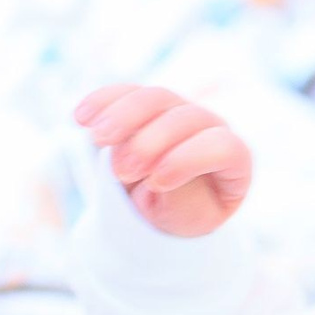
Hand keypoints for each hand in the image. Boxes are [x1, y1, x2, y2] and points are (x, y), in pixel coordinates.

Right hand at [73, 83, 252, 236]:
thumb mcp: (186, 221)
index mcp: (233, 159)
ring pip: (155, 98)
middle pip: (184, 118)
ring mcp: (178, 111)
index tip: (156, 182)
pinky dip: (102, 102)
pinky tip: (80, 117)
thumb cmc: (182, 218)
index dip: (188, 159)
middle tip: (122, 170)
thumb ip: (182, 199)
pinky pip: (125, 93)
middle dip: (150, 141)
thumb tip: (159, 171)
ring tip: (97, 139)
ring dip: (123, 116)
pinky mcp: (146, 106)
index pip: (222, 147)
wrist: (158, 211)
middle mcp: (210, 128)